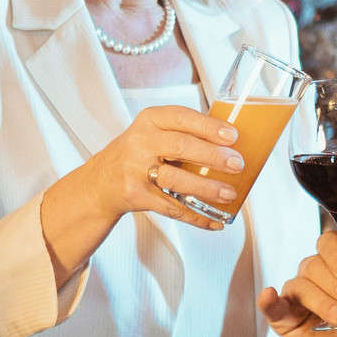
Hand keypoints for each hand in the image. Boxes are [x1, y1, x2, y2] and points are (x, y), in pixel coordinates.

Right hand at [102, 105, 249, 231]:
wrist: (100, 183)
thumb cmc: (138, 154)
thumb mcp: (154, 133)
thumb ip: (184, 133)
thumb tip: (232, 145)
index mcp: (150, 121)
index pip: (182, 118)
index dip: (209, 127)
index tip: (232, 136)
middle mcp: (140, 142)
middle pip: (181, 146)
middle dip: (213, 156)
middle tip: (237, 164)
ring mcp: (135, 170)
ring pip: (176, 179)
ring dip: (206, 188)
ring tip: (229, 193)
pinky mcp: (135, 196)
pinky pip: (171, 208)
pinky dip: (196, 216)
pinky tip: (214, 219)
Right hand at [260, 226, 336, 336]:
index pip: (328, 243)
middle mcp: (315, 276)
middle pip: (314, 265)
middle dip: (336, 285)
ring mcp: (298, 297)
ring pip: (300, 285)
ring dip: (322, 301)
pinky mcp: (286, 320)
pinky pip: (272, 307)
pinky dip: (269, 301)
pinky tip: (268, 295)